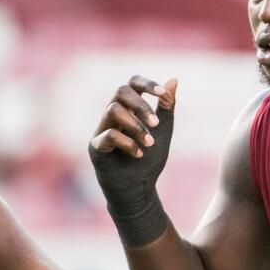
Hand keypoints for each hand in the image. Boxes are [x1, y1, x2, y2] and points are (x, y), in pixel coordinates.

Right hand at [89, 75, 177, 246]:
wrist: (139, 190)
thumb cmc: (149, 159)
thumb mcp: (163, 130)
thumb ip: (167, 106)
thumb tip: (173, 79)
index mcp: (129, 108)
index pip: (132, 84)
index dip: (147, 84)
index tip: (164, 95)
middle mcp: (112, 115)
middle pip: (120, 91)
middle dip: (141, 105)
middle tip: (156, 124)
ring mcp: (101, 130)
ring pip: (113, 109)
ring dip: (136, 126)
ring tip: (149, 143)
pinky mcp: (96, 147)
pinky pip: (108, 135)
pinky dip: (128, 143)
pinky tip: (139, 154)